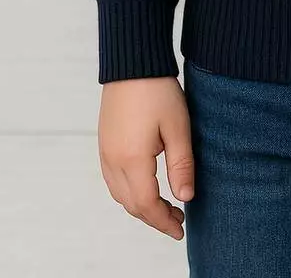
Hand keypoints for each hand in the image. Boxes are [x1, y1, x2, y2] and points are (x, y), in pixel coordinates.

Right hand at [98, 76, 194, 241]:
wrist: (132, 62)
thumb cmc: (157, 91)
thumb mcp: (178, 127)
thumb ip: (181, 165)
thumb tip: (186, 197)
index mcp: (132, 159)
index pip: (147, 205)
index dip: (164, 221)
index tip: (181, 228)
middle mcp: (113, 161)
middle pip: (131, 205)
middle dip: (154, 218)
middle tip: (178, 220)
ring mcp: (105, 153)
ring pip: (120, 195)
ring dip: (141, 207)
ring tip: (166, 207)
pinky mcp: (104, 144)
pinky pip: (114, 181)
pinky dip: (130, 193)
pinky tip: (146, 188)